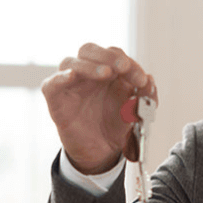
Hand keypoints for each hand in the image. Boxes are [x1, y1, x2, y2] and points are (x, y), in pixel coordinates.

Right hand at [41, 43, 156, 174]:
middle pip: (90, 50)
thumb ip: (146, 98)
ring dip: (90, 65)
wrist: (100, 152)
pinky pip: (51, 84)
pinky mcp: (55, 99)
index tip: (141, 80)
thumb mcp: (137, 113)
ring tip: (106, 73)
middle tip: (124, 67)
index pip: (115, 56)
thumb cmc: (115, 127)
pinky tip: (71, 76)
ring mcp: (70, 84)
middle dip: (108, 55)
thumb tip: (150, 81)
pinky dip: (60, 78)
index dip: (130, 65)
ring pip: (71, 62)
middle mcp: (87, 73)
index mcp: (107, 71)